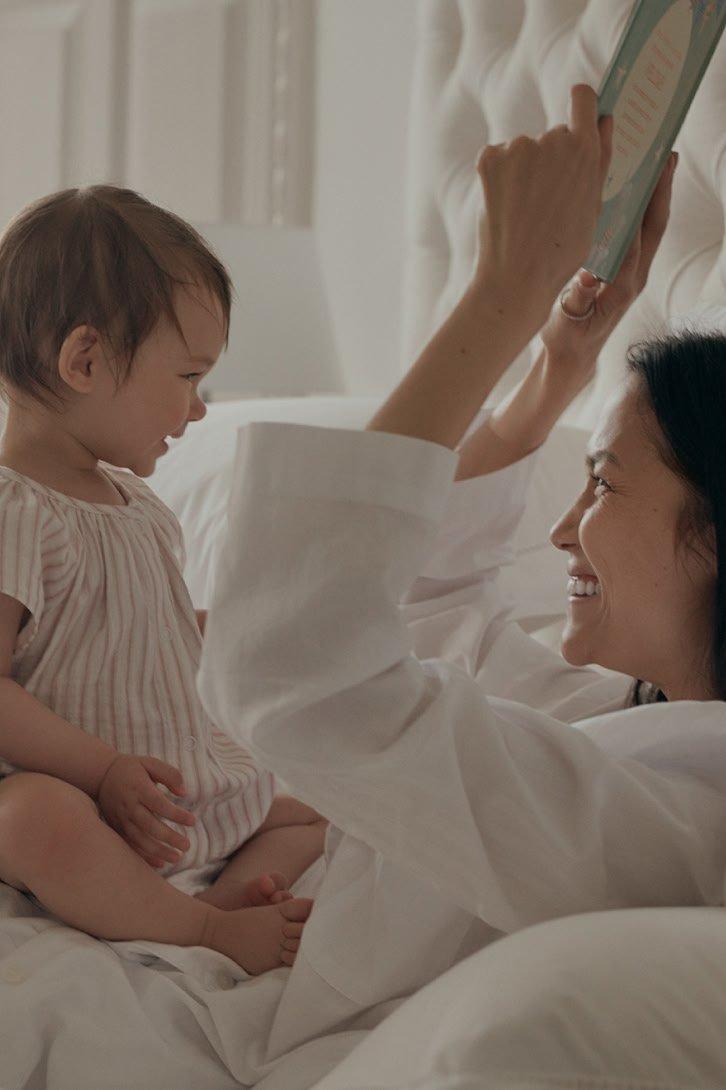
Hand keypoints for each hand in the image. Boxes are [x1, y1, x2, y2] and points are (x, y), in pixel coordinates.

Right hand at [96, 754, 195, 868]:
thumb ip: (170, 775)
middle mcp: (129, 806)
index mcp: (139, 789)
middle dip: (169, 838)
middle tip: (187, 846)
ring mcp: (121, 820)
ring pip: (140, 840)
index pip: (159, 804)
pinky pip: (130, 846)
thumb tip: (184, 793)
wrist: (101, 776)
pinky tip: (160, 863)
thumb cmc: (132, 768)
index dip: (176, 814)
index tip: (193, 821)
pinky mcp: (117, 829)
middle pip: (150, 826)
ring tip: (177, 857)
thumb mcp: (151, 763)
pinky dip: (144, 856)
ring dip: (158, 851)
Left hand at [475, 85, 612, 330]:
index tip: (578, 111)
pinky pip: (497, 158)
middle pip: (554, 135)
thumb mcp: (594, 207)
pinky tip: (505, 206)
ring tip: (525, 211)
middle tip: (547, 201)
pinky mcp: (490, 158)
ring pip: (524, 151)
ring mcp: (519, 147)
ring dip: (524, 171)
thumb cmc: (562, 250)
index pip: (584, 99)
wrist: (517, 276)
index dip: (581, 104)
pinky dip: (499, 178)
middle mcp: (553, 139)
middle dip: (552, 159)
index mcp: (585, 150)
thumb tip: (604, 118)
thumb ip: (600, 160)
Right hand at [539, 150, 677, 388]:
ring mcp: (634, 273)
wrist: (573, 356)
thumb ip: (578, 299)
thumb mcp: (566, 322)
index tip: (643, 177)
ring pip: (651, 227)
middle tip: (666, 155)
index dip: (641, 208)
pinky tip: (636, 186)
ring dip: (657, 194)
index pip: (636, 240)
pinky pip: (640, 233)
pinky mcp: (627, 270)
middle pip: (654, 227)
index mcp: (622, 287)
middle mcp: (634, 277)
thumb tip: (588, 277)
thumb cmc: (566, 338)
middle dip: (661, 191)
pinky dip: (642, 206)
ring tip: (659, 160)